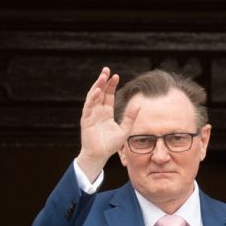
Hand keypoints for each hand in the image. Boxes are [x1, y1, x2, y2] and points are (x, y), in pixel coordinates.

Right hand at [77, 66, 126, 180]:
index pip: (108, 95)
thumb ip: (130, 117)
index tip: (116, 76)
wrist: (100, 155)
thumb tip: (139, 104)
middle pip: (100, 92)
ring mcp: (91, 114)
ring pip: (93, 96)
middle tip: (106, 69)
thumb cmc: (110, 145)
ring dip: (97, 86)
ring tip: (102, 76)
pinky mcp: (86, 119)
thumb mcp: (124, 130)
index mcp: (106, 112)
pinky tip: (98, 91)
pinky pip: (89, 106)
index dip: (111, 85)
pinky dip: (93, 98)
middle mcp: (97, 111)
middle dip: (103, 81)